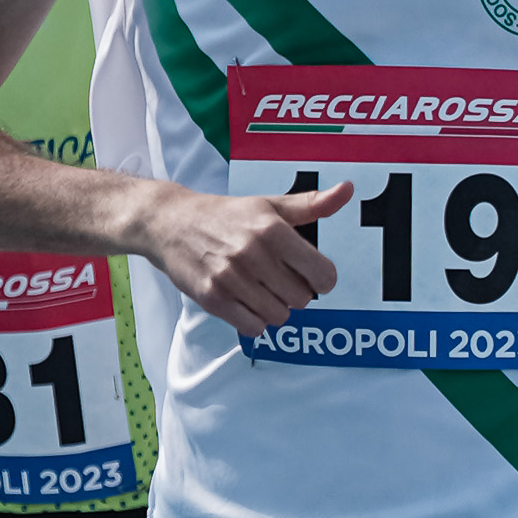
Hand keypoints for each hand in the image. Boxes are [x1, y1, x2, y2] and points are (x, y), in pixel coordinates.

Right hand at [144, 180, 351, 334]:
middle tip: (278, 280)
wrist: (170, 223)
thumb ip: (311, 205)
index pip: (322, 274)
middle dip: (295, 293)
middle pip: (301, 299)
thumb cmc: (226, 215)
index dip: (322, 279)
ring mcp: (230, 277)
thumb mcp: (269, 204)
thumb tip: (347, 190)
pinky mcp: (211, 298)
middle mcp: (252, 253)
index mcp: (272, 229)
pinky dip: (254, 321)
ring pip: (278, 316)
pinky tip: (246, 302)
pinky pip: (252, 327)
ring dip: (274, 308)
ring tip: (260, 289)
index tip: (310, 274)